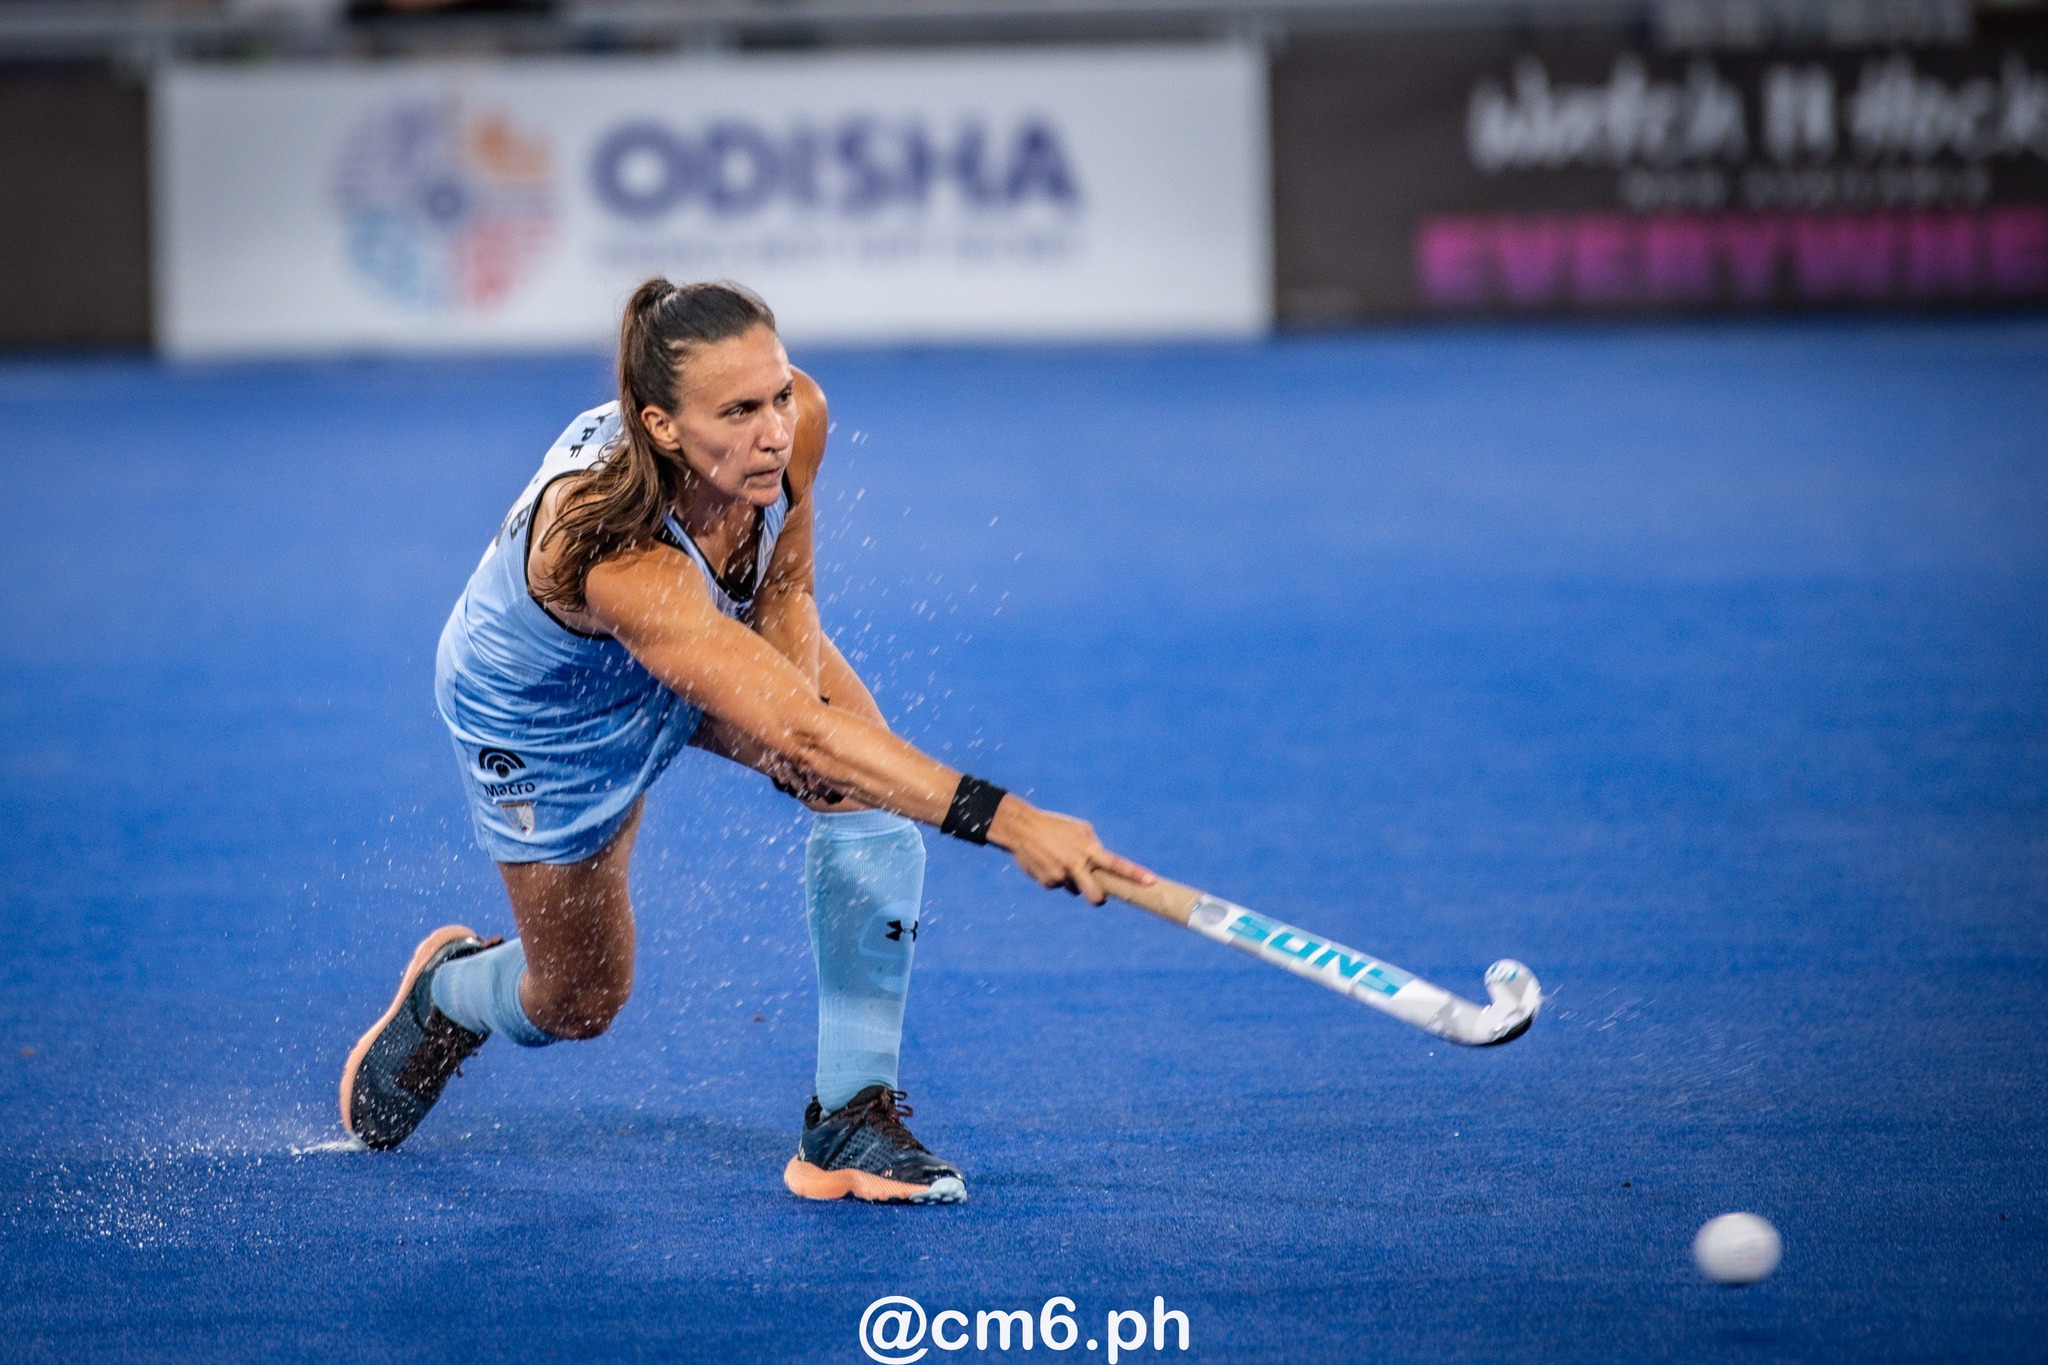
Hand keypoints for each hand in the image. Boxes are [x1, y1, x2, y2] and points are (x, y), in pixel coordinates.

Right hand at [987, 796, 1154, 904]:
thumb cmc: (1055, 826)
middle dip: (1098, 898)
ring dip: (1071, 879)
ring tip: (1057, 859)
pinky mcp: (1047, 882)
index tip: (1151, 881)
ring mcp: (1061, 876)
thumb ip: (1094, 846)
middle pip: (1095, 896)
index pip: (1117, 864)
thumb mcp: (1080, 829)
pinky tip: (1046, 861)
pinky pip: (1057, 884)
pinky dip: (1055, 876)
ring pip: (1074, 888)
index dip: (1135, 874)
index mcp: (1088, 850)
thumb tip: (1103, 865)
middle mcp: (1076, 865)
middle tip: (1097, 893)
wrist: (1021, 829)